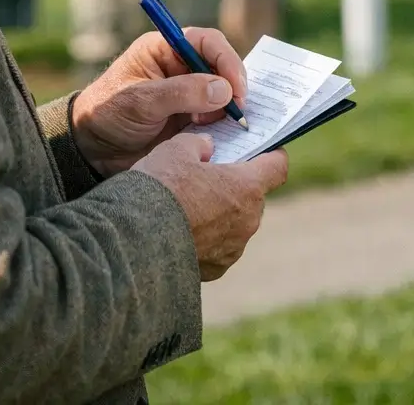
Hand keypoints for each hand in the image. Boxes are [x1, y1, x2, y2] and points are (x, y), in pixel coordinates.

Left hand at [70, 28, 248, 177]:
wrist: (93, 150)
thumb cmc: (107, 114)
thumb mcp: (141, 101)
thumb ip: (181, 93)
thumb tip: (224, 90)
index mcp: (164, 49)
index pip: (207, 42)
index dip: (227, 60)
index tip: (236, 88)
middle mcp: (180, 66)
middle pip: (222, 66)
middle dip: (233, 87)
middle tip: (237, 111)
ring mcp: (188, 93)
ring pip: (224, 92)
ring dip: (228, 108)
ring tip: (215, 125)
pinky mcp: (191, 117)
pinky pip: (217, 116)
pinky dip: (223, 124)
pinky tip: (218, 135)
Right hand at [133, 134, 288, 280]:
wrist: (135, 241)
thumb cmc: (160, 189)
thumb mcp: (176, 149)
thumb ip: (198, 143)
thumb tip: (206, 147)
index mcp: (247, 187)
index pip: (278, 167)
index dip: (272, 155)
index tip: (265, 151)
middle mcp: (248, 221)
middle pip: (252, 196)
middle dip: (235, 185)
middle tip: (208, 176)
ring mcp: (233, 248)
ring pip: (234, 223)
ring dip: (219, 214)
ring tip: (187, 207)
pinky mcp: (215, 269)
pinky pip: (217, 247)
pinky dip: (205, 238)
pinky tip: (179, 231)